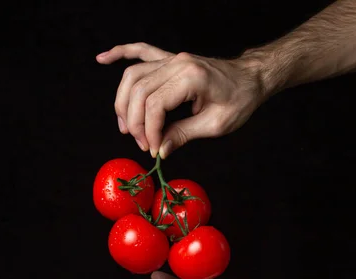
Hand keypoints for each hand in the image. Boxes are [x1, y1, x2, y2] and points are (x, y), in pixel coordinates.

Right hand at [96, 42, 264, 158]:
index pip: (155, 105)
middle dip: (134, 122)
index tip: (153, 149)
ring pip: (133, 75)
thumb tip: (160, 149)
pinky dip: (120, 53)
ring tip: (126, 127)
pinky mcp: (171, 59)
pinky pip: (140, 52)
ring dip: (123, 101)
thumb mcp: (217, 124)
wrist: (252, 78)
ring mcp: (173, 58)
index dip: (150, 131)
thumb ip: (184, 134)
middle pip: (138, 91)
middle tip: (143, 143)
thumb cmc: (240, 100)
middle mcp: (178, 63)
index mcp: (191, 77)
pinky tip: (103, 59)